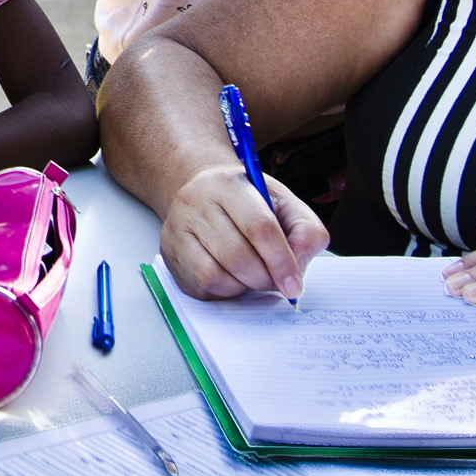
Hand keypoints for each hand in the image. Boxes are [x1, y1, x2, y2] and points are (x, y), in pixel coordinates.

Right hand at [161, 159, 326, 299]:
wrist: (204, 192)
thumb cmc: (247, 201)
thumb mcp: (283, 202)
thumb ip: (305, 230)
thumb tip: (299, 265)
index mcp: (229, 184)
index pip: (259, 226)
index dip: (281, 261)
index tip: (294, 285)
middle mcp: (196, 201)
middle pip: (236, 255)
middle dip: (264, 279)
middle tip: (276, 283)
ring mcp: (178, 228)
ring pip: (214, 275)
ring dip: (242, 287)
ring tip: (253, 277)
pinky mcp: (170, 252)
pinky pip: (199, 285)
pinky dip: (223, 290)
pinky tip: (233, 278)